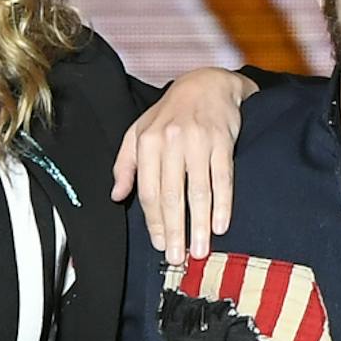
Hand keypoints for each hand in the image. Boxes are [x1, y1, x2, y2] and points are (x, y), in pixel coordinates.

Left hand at [113, 68, 248, 263]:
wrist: (207, 83)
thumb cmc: (170, 115)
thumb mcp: (139, 132)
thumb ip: (126, 165)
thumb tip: (117, 196)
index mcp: (147, 142)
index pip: (148, 190)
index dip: (154, 221)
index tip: (159, 245)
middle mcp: (171, 141)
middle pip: (172, 195)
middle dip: (174, 230)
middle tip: (177, 257)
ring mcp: (198, 140)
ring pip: (198, 191)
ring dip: (199, 225)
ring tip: (200, 251)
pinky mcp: (223, 140)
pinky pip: (222, 178)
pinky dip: (222, 204)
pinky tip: (220, 225)